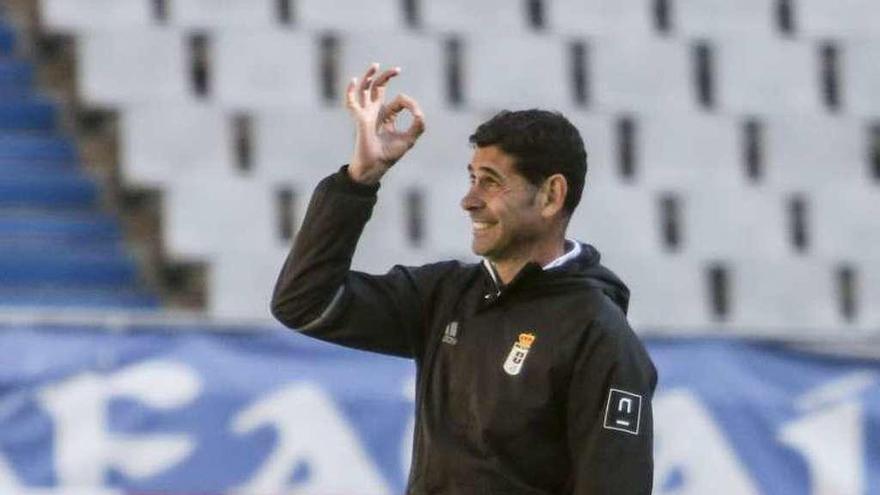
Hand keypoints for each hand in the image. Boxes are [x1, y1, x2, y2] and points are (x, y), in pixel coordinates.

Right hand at [345, 63, 425, 184]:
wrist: (376, 166)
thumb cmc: (389, 155)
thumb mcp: (409, 139)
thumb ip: (418, 126)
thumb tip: (419, 113)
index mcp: (386, 116)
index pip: (398, 101)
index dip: (408, 103)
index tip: (416, 114)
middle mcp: (375, 113)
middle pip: (378, 88)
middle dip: (386, 77)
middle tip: (397, 69)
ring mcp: (366, 114)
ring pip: (364, 90)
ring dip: (369, 76)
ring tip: (375, 65)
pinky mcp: (360, 119)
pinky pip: (352, 103)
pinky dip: (350, 92)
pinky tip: (352, 81)